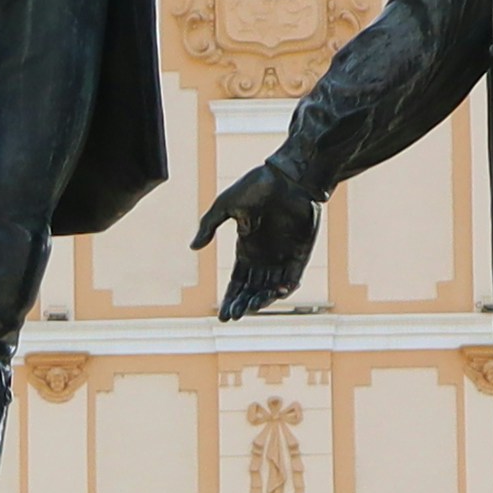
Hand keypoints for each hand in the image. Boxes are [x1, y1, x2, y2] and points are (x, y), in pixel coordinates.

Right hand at [194, 151, 323, 318]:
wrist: (287, 176)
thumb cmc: (257, 186)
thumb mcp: (226, 206)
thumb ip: (209, 226)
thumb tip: (193, 247)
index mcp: (246, 249)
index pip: (237, 282)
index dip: (230, 299)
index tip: (222, 316)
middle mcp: (264, 257)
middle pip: (252, 290)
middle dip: (242, 305)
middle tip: (233, 315)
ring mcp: (282, 257)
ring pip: (271, 289)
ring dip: (261, 301)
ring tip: (250, 308)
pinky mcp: (300, 254)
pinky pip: (292, 279)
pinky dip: (285, 289)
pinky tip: (275, 294)